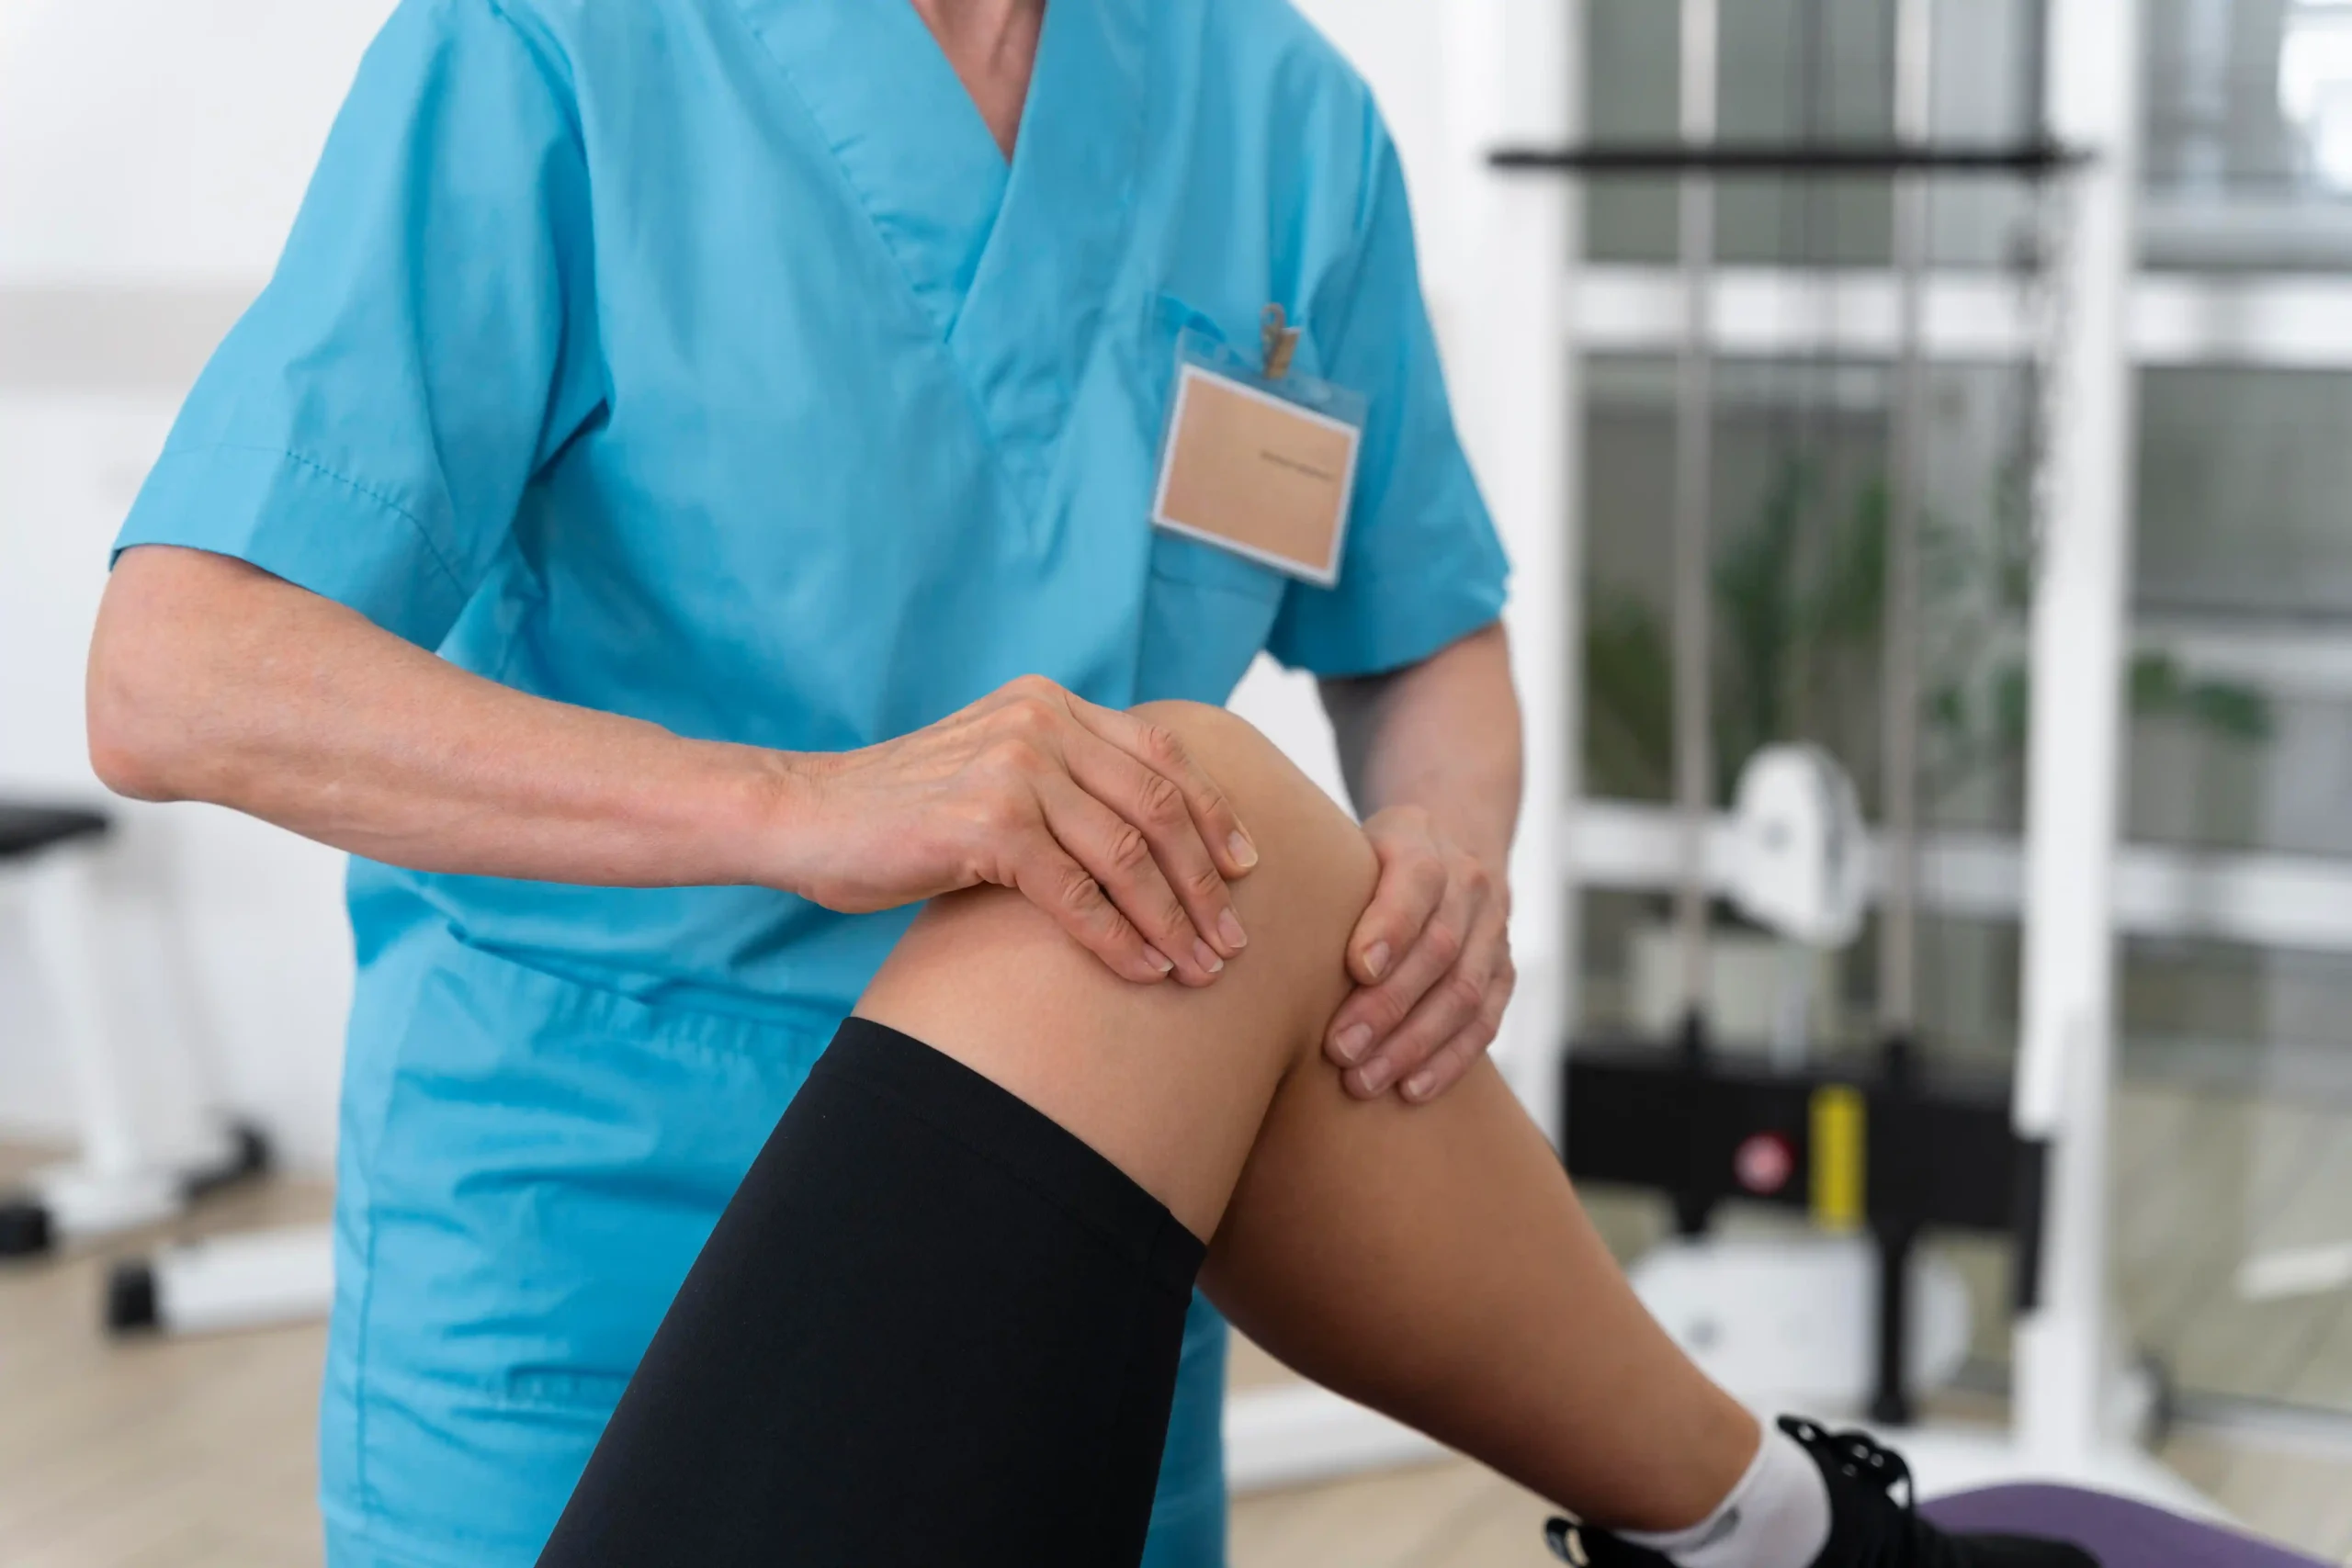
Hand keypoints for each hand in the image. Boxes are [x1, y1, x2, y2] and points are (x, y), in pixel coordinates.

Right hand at [781, 676, 1256, 985]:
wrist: (803, 816)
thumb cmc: (900, 811)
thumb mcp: (993, 770)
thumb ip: (1060, 780)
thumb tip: (1146, 842)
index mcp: (1049, 704)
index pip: (1162, 753)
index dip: (1215, 813)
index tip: (1247, 868)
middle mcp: (1040, 723)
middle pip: (1160, 808)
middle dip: (1206, 883)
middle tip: (1235, 941)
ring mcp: (1015, 769)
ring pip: (1128, 856)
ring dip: (1175, 922)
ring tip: (1202, 969)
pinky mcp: (987, 825)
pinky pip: (1079, 895)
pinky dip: (1121, 940)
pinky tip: (1145, 972)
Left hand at [1323, 805, 1512, 1102]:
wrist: (1447, 848)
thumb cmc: (1366, 861)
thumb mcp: (1343, 847)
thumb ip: (1319, 879)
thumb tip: (1253, 938)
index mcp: (1423, 842)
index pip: (1418, 881)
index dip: (1392, 926)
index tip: (1357, 969)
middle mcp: (1469, 884)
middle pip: (1439, 949)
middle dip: (1388, 1005)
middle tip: (1338, 1049)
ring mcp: (1494, 931)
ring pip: (1465, 993)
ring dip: (1414, 1044)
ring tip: (1362, 1081)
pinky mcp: (1504, 973)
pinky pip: (1486, 1022)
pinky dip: (1449, 1060)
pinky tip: (1410, 1090)